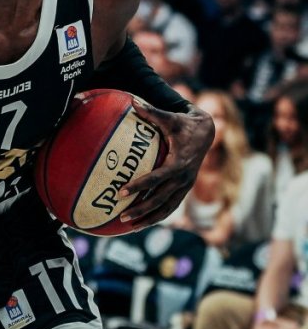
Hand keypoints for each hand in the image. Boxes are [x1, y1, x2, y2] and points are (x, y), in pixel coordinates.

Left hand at [119, 100, 213, 225]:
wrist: (207, 132)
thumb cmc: (184, 124)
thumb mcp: (169, 118)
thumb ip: (151, 112)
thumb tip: (132, 102)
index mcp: (179, 164)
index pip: (155, 179)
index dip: (139, 186)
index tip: (121, 192)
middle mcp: (183, 179)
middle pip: (160, 200)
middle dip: (141, 210)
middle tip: (121, 216)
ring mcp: (185, 186)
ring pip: (167, 208)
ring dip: (149, 218)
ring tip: (128, 226)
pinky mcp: (184, 189)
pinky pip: (171, 206)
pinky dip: (157, 216)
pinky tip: (142, 222)